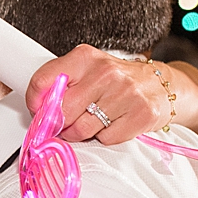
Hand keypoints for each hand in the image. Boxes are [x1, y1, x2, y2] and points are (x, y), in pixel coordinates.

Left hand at [27, 45, 171, 144]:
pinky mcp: (141, 114)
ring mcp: (126, 93)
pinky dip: (105, 137)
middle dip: (59, 123)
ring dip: (80, 133)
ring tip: (93, 121)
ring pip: (81, 130)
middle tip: (67, 122)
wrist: (161, 85)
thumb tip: (37, 109)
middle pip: (61, 112)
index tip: (38, 110)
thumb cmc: (117, 81)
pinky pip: (106, 139)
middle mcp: (106, 73)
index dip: (35, 102)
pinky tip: (113, 124)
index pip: (43, 81)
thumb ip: (60, 84)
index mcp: (85, 58)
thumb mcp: (86, 71)